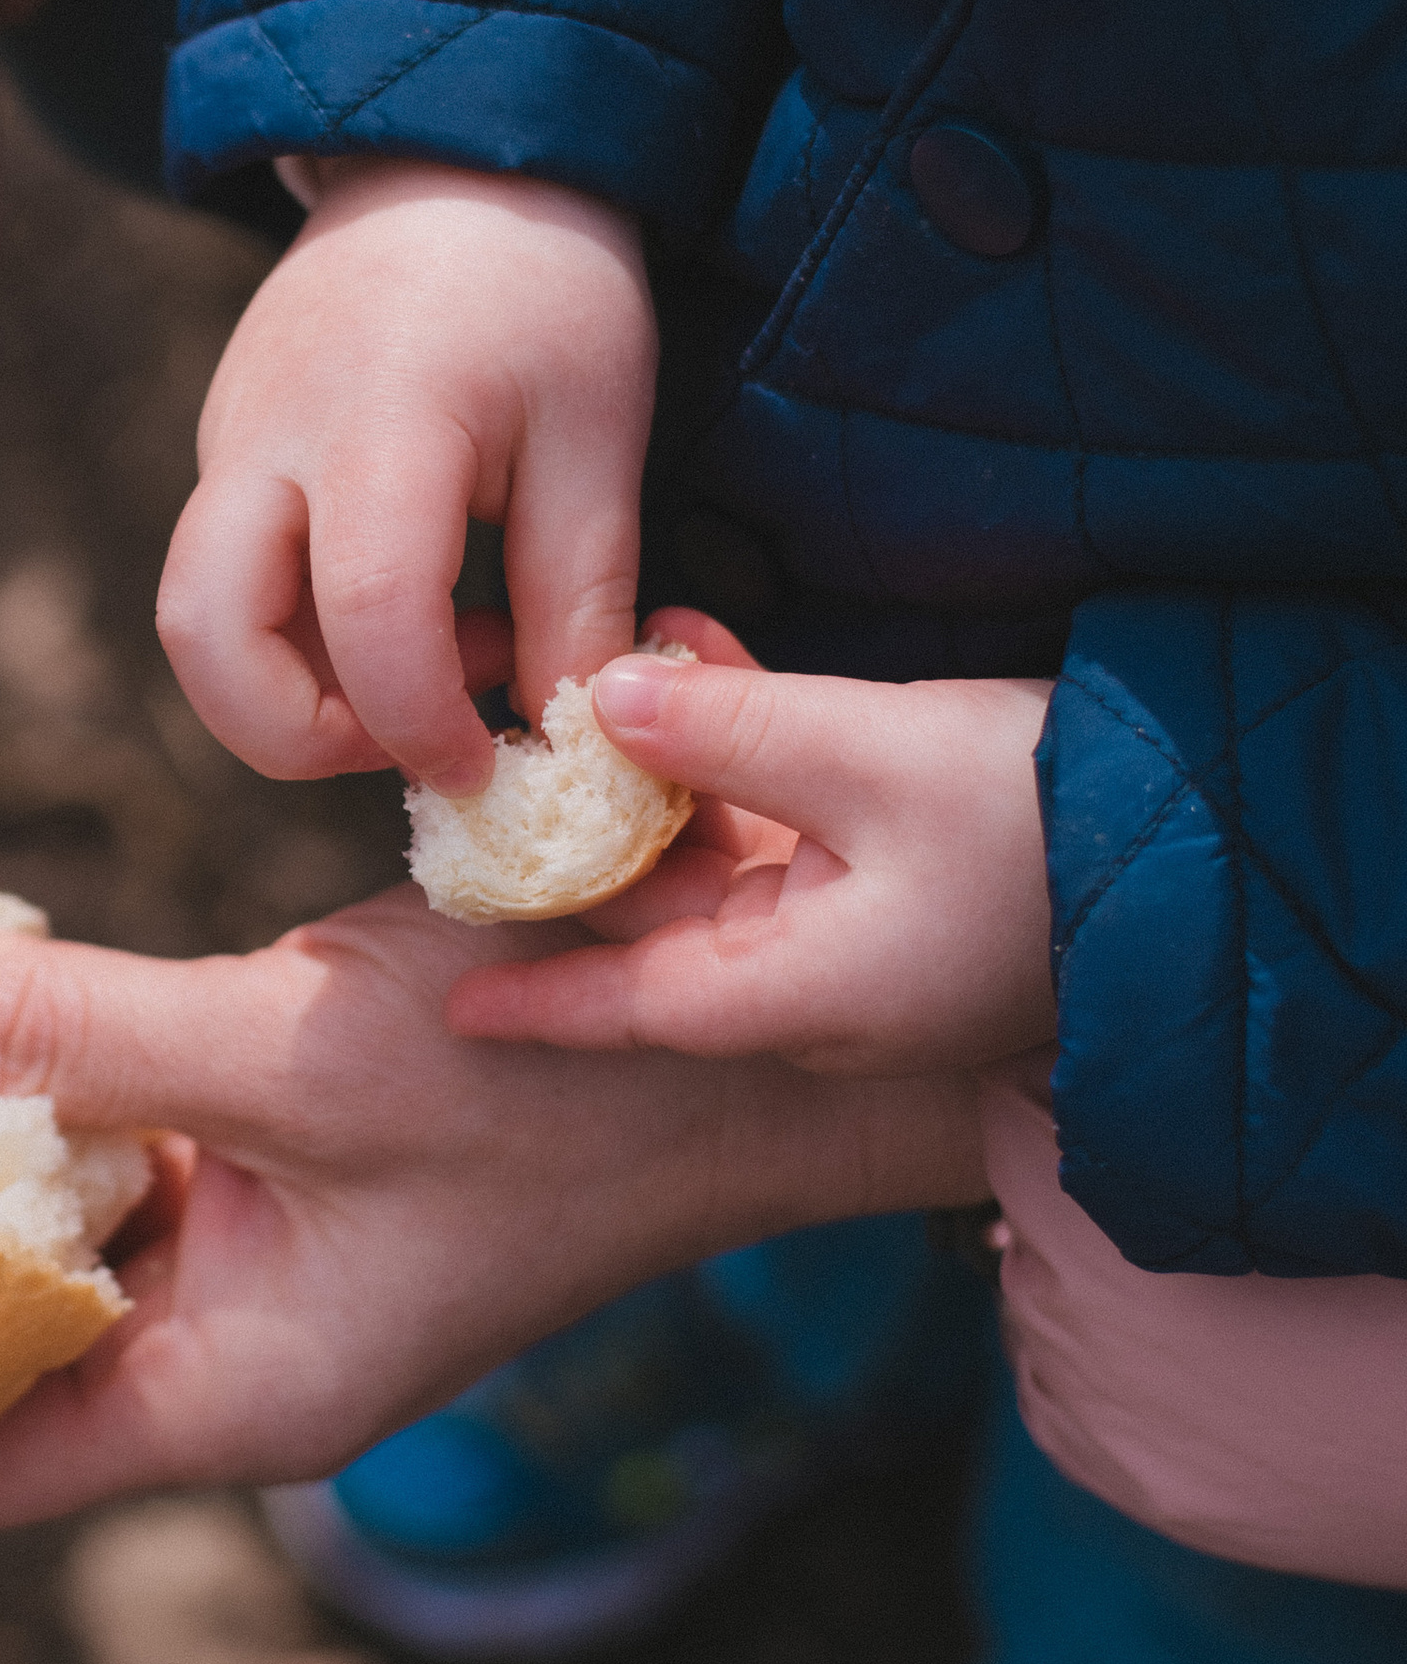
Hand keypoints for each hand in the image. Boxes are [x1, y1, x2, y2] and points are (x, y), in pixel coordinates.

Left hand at [0, 885, 987, 1526]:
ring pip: (3, 1207)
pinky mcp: (271, 1152)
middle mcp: (208, 1347)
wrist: (781, 1032)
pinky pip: (85, 1122)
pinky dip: (4, 1039)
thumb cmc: (570, 1074)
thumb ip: (46, 1034)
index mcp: (213, 1399)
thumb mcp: (292, 1055)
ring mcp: (241, 1250)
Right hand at [155, 160, 656, 793]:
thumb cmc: (547, 287)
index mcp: (379, 426)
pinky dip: (302, 637)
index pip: (366, 622)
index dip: (423, 725)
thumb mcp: (598, 437)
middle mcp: (266, 441)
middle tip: (421, 742)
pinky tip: (419, 606)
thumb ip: (580, 596)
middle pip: (204, 641)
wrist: (451, 152)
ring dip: (295, 694)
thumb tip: (571, 744)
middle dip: (299, 739)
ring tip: (436, 667)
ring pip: (198, 622)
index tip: (494, 764)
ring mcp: (227, 444)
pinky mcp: (224, 450)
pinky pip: (229, 577)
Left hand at [448, 623, 1056, 1076]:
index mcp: (796, 995)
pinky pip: (789, 840)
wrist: (1218, 838)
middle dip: (593, 825)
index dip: (531, 998)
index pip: (624, 1009)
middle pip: (660, 921)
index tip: (445, 994)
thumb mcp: (869, 750)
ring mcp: (867, 951)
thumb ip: (724, 729)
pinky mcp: (907, 899)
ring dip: (672, 769)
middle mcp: (819, 994)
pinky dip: (744, 766)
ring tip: (634, 654)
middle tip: (534, 718)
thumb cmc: (1041, 812)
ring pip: (720, 864)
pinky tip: (712, 664)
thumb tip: (599, 702)